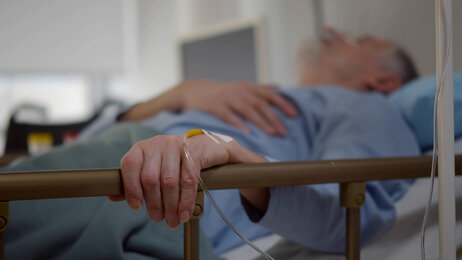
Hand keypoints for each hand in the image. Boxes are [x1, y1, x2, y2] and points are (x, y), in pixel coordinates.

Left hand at [109, 133, 266, 228]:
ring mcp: (176, 144)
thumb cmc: (176, 162)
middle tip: (160, 219)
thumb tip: (113, 196)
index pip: (129, 165)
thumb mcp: (154, 168)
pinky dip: (186, 200)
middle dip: (155, 204)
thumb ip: (135, 182)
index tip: (137, 207)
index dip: (131, 188)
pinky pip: (188, 179)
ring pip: (169, 181)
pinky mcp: (194, 150)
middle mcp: (157, 143)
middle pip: (150, 178)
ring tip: (174, 220)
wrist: (207, 147)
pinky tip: (185, 212)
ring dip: (171, 206)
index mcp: (142, 148)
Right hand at [174, 80, 297, 135]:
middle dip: (274, 118)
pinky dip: (238, 124)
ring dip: (260, 122)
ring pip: (247, 110)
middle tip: (284, 132)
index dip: (283, 104)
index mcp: (247, 87)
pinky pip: (228, 116)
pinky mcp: (214, 106)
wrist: (192, 91)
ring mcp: (226, 97)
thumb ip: (259, 88)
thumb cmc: (221, 93)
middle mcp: (239, 91)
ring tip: (271, 134)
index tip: (294, 115)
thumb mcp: (240, 87)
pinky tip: (246, 133)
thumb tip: (279, 87)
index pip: (269, 94)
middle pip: (260, 104)